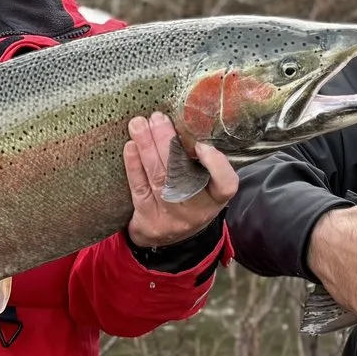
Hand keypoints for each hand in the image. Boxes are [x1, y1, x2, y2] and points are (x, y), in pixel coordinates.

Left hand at [123, 114, 236, 247]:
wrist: (168, 237)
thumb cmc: (190, 198)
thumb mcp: (206, 186)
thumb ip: (204, 162)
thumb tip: (188, 125)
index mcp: (216, 198)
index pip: (226, 184)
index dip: (216, 164)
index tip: (201, 144)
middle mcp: (196, 210)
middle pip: (183, 175)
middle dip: (167, 142)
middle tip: (157, 118)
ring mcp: (171, 216)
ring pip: (159, 178)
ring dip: (147, 148)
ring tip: (138, 124)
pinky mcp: (148, 218)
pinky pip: (140, 189)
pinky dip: (134, 166)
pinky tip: (130, 147)